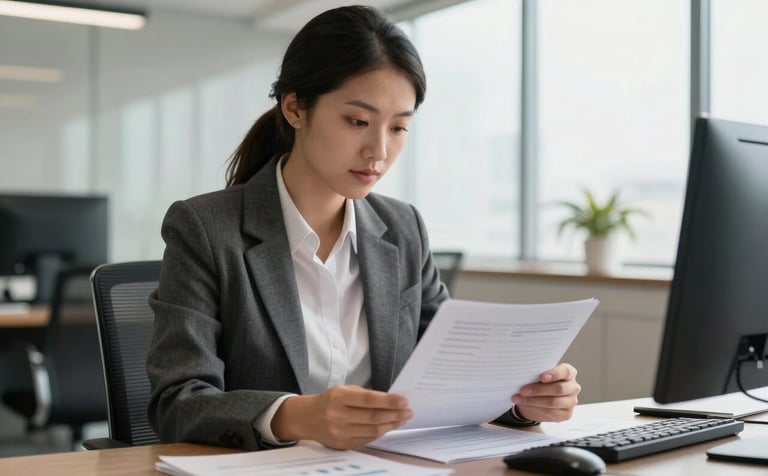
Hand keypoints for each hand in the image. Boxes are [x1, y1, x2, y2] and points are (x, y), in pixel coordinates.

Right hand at [271, 385, 412, 448]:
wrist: (306, 418)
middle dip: (394, 414)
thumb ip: (365, 395)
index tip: (404, 401)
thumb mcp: (344, 390)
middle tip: (408, 411)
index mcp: (338, 397)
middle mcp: (337, 415)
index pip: (368, 400)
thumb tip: (392, 401)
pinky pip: (366, 440)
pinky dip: (380, 433)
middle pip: (373, 417)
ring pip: (372, 431)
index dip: (388, 401)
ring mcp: (339, 432)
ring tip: (401, 419)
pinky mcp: (341, 444)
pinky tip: (388, 427)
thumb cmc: (330, 401)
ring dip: (390, 425)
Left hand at [512, 363, 580, 421]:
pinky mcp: (566, 414)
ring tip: (520, 399)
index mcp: (569, 373)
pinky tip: (526, 405)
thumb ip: (536, 373)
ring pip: (554, 402)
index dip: (554, 374)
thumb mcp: (537, 375)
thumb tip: (524, 374)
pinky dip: (536, 409)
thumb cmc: (538, 382)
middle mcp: (573, 387)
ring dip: (534, 401)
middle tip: (523, 390)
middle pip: (559, 388)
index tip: (542, 377)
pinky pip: (551, 413)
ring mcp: (571, 401)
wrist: (537, 399)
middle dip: (539, 390)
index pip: (566, 371)